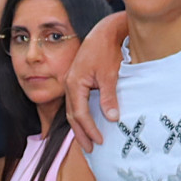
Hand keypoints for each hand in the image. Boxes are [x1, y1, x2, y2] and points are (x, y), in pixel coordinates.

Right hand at [64, 12, 127, 151]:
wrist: (105, 31)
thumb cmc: (107, 50)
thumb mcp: (110, 75)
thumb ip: (109, 97)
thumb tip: (112, 118)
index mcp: (74, 84)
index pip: (80, 114)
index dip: (89, 129)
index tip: (100, 140)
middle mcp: (69, 85)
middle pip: (72, 115)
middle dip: (80, 133)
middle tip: (90, 149)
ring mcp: (71, 83)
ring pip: (72, 110)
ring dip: (80, 126)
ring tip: (88, 140)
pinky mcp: (77, 81)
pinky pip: (76, 103)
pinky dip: (81, 115)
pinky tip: (88, 123)